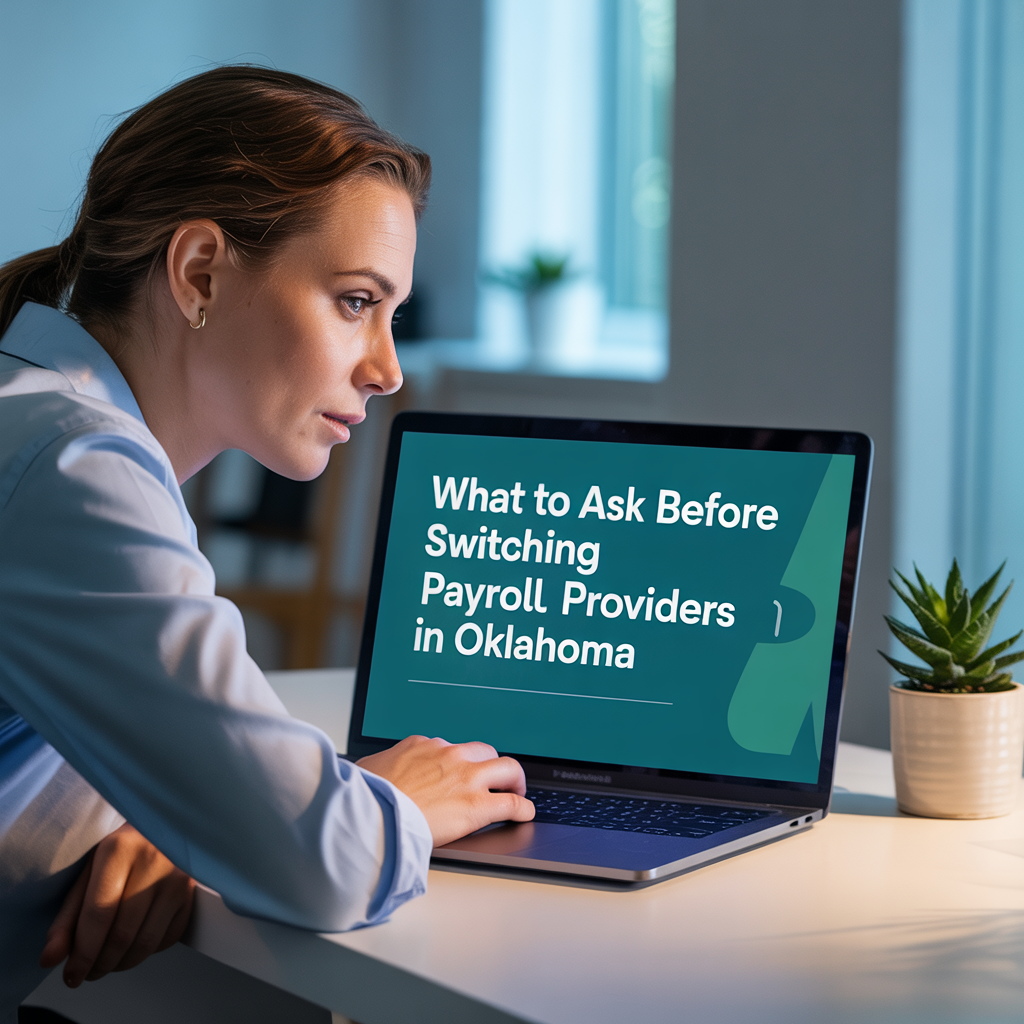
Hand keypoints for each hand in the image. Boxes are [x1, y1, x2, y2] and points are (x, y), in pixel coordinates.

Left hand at [39, 822, 195, 986]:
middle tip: (87, 972)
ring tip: (107, 963)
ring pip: (146, 943)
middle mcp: (153, 860)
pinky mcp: (192, 892)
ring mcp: (177, 876)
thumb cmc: (120, 855)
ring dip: (122, 964)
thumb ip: (67, 919)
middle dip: (99, 964)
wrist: (160, 830)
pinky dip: (147, 952)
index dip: (82, 953)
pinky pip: (168, 939)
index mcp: (119, 850)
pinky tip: (134, 943)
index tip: (71, 976)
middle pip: (122, 934)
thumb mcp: (88, 876)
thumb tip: (50, 960)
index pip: (98, 915)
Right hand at [357, 735, 534, 846]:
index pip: (449, 749)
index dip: (457, 763)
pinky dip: (522, 807)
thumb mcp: (370, 769)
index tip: (459, 773)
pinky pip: (511, 803)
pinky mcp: (477, 805)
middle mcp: (448, 755)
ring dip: (514, 779)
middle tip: (495, 777)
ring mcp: (466, 778)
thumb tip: (375, 773)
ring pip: (506, 768)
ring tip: (516, 790)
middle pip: (484, 751)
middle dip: (491, 764)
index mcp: (422, 746)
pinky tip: (525, 813)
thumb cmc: (366, 796)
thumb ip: (383, 767)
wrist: (372, 815)